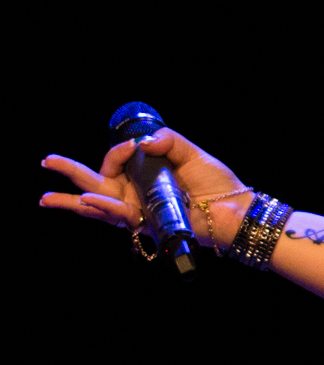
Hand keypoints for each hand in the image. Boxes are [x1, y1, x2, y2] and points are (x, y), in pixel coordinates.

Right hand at [40, 129, 250, 247]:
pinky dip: (103, 209)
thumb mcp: (191, 153)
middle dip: (69, 172)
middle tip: (46, 162)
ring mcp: (140, 210)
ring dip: (72, 201)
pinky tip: (87, 202)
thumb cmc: (218, 184)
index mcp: (144, 174)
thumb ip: (167, 139)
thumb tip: (141, 142)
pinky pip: (119, 217)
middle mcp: (137, 193)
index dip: (117, 151)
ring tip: (45, 198)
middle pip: (96, 182)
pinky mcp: (147, 224)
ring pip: (98, 204)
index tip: (133, 146)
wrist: (236, 211)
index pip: (115, 161)